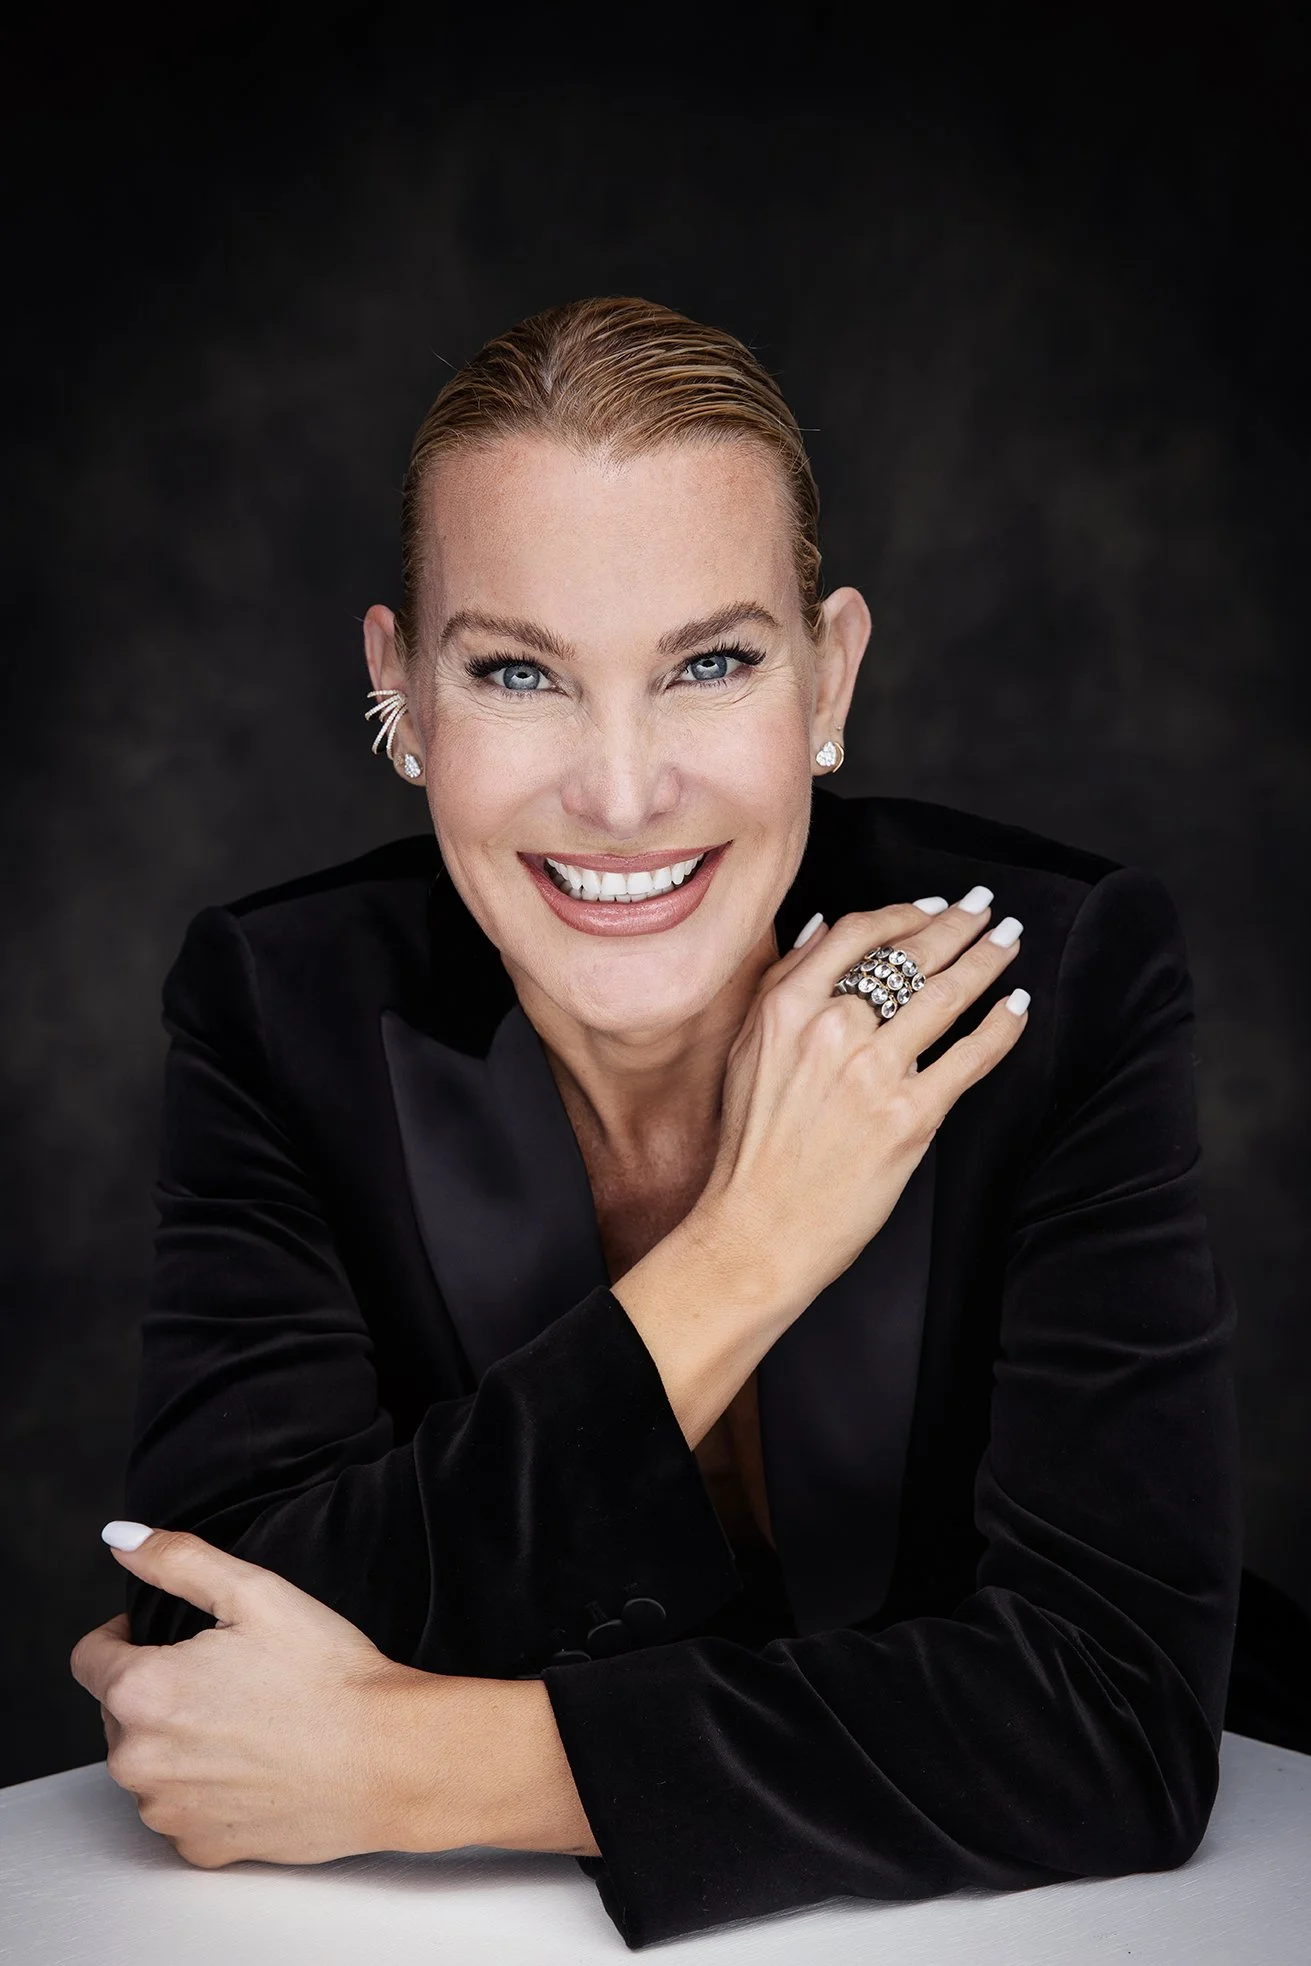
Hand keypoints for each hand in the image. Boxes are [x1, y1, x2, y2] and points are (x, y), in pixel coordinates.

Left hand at [69, 1525, 474, 1866]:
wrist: (388, 1759)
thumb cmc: (327, 1674)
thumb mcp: (255, 1592)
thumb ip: (176, 1559)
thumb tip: (120, 1538)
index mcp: (141, 1691)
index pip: (89, 1657)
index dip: (127, 1636)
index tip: (174, 1636)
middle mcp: (137, 1762)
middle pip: (119, 1711)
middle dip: (159, 1688)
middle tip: (230, 1675)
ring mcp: (167, 1812)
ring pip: (148, 1762)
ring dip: (178, 1741)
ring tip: (248, 1720)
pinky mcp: (199, 1847)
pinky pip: (180, 1808)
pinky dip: (205, 1787)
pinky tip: (256, 1766)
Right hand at [695, 888, 1026, 1315]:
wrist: (757, 1228)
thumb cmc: (750, 1148)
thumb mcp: (747, 1052)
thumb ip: (781, 986)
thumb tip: (820, 928)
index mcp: (786, 1008)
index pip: (858, 933)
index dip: (904, 912)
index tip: (931, 905)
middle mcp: (832, 1029)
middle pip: (911, 955)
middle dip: (958, 924)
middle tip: (985, 907)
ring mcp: (874, 1072)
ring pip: (947, 995)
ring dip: (988, 960)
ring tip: (1008, 942)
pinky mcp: (910, 1116)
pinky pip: (970, 1055)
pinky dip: (1001, 1025)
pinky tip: (1015, 1006)